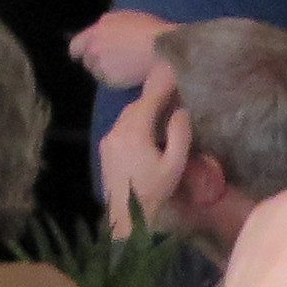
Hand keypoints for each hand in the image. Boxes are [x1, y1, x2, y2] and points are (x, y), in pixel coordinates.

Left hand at [69, 10, 172, 89]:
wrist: (164, 50)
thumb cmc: (152, 30)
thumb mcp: (126, 19)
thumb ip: (107, 29)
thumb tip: (102, 36)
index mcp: (96, 30)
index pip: (75, 47)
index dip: (82, 52)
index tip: (89, 55)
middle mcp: (93, 48)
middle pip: (87, 61)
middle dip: (97, 63)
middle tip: (115, 62)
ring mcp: (101, 65)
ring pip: (98, 73)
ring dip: (107, 72)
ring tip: (126, 69)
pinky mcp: (111, 81)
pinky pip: (110, 82)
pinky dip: (118, 81)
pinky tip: (132, 76)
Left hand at [100, 64, 190, 230]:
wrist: (125, 213)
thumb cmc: (154, 189)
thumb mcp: (174, 164)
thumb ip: (179, 134)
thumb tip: (181, 111)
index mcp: (134, 132)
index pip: (148, 101)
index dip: (161, 87)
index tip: (172, 73)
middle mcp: (116, 131)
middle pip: (135, 106)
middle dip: (152, 98)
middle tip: (171, 92)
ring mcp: (107, 140)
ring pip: (126, 116)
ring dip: (143, 110)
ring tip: (162, 108)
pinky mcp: (105, 148)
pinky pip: (121, 127)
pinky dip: (134, 121)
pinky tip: (147, 128)